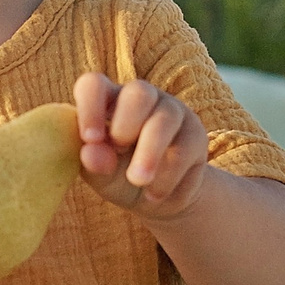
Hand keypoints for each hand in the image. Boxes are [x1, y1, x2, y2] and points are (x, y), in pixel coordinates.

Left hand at [74, 72, 209, 220]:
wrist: (158, 199)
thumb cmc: (118, 178)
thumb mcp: (101, 177)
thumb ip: (93, 164)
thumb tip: (90, 152)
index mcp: (107, 101)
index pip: (95, 85)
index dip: (90, 106)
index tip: (90, 139)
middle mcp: (141, 98)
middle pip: (138, 92)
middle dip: (126, 125)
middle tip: (118, 151)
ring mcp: (171, 111)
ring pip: (165, 119)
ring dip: (149, 154)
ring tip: (137, 181)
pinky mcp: (194, 132)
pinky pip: (183, 148)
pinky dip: (167, 175)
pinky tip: (154, 193)